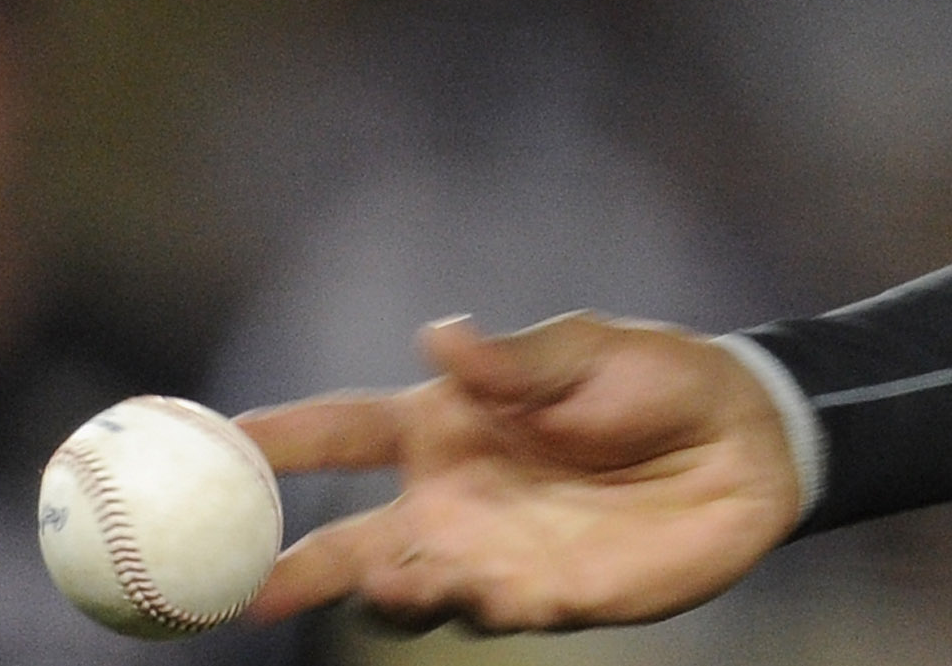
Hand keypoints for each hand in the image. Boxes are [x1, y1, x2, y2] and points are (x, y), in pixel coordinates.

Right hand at [237, 314, 803, 631]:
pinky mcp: (541, 598)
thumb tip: (439, 337)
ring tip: (392, 575)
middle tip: (224, 587)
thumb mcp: (592, 349)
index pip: (340, 432)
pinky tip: (495, 589)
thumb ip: (517, 358)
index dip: (272, 439)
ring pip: (401, 593)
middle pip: (340, 544)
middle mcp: (448, 498)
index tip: (203, 443)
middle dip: (275, 567)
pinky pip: (490, 614)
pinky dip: (482, 605)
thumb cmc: (659, 380)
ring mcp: (487, 555)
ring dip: (385, 590)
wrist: (747, 444)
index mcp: (447, 423)